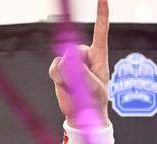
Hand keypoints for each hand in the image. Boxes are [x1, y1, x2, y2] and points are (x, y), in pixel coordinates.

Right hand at [49, 0, 109, 128]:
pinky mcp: (60, 68)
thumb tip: (67, 54)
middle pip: (74, 49)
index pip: (100, 31)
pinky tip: (66, 86)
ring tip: (75, 87)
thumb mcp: (92, 86)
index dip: (101, 14)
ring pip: (63, 60)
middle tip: (83, 83)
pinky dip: (59, 78)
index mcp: (99, 56)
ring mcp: (71, 61)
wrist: (81, 116)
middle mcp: (84, 55)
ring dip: (68, 76)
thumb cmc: (94, 101)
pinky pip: (55, 67)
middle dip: (76, 66)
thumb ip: (80, 69)